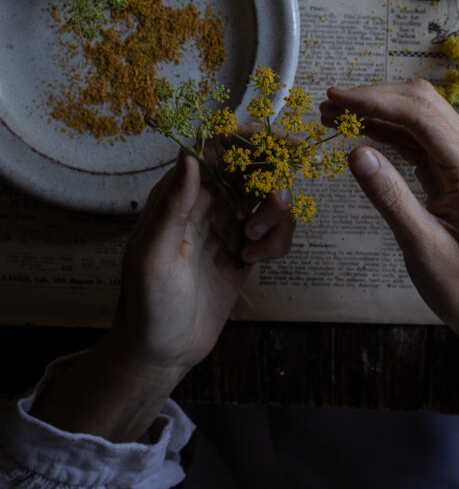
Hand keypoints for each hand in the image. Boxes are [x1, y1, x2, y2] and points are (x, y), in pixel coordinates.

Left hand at [112, 148, 294, 378]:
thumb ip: (173, 205)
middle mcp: (206, 202)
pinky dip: (276, 241)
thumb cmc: (147, 305)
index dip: (246, 136)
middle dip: (274, 168)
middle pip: (251, 164)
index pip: (216, 148)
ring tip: (253, 241)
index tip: (276, 137)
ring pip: (271, 195)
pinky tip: (254, 261)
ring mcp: (230, 225)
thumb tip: (189, 155)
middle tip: (281, 188)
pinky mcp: (248, 249)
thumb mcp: (154, 256)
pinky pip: (278, 230)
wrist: (162, 352)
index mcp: (179, 193)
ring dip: (275, 212)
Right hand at [321, 80, 458, 371]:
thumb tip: (355, 151)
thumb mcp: (420, 246)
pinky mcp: (451, 168)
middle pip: (421, 103)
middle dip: (373, 97)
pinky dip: (385, 128)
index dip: (374, 100)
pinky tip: (357, 129)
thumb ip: (389, 196)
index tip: (334, 97)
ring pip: (418, 114)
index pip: (419, 115)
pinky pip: (416, 136)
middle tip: (327, 105)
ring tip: (333, 114)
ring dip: (377, 109)